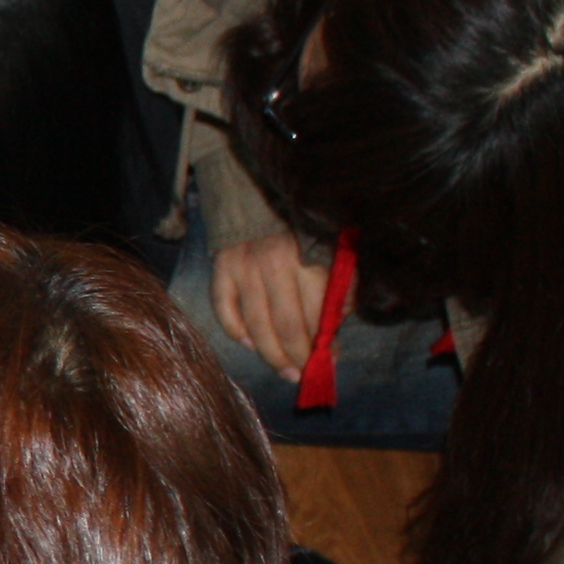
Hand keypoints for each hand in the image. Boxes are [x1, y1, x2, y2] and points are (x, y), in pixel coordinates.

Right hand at [211, 234, 337, 370]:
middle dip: (298, 356)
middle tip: (304, 373)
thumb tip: (337, 321)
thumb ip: (342, 281)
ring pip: (257, 325)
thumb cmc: (304, 224)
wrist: (259, 190)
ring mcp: (244, 267)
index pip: (318, 314)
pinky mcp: (221, 267)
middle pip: (288, 325)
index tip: (332, 357)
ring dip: (271, 354)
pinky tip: (250, 343)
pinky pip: (225, 309)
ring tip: (284, 371)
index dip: (326, 342)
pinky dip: (236, 330)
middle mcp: (275, 264)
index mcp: (309, 257)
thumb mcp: (334, 245)